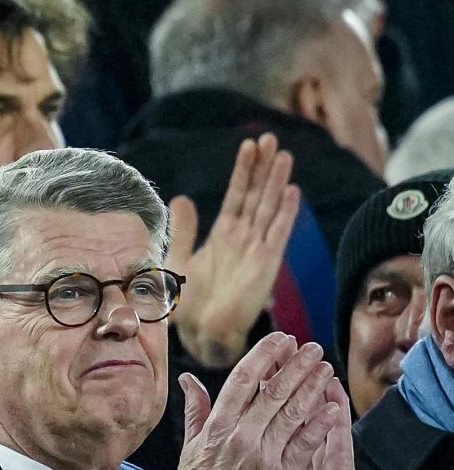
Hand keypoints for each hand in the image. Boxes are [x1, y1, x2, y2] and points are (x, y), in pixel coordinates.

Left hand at [166, 134, 299, 368]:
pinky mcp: (264, 265)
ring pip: (268, 208)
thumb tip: (182, 198)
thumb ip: (183, 229)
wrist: (200, 332)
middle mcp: (244, 238)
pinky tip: (291, 192)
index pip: (237, 195)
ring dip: (277, 182)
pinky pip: (276, 234)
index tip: (249, 145)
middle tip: (270, 137)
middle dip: (263, 167)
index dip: (244, 170)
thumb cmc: (191, 301)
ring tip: (283, 155)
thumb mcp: (179, 257)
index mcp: (224, 235)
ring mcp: (256, 250)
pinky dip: (284, 213)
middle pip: (256, 195)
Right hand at [176, 334, 350, 469]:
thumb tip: (189, 379)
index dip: (264, 356)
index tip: (280, 340)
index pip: (243, 380)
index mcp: (219, 425)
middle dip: (295, 366)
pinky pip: (304, 444)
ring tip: (326, 368)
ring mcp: (264, 454)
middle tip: (312, 348)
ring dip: (311, 388)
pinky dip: (319, 425)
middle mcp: (241, 436)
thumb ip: (196, 409)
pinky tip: (332, 407)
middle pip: (273, 392)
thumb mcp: (192, 443)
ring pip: (292, 413)